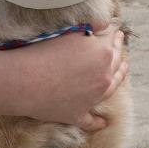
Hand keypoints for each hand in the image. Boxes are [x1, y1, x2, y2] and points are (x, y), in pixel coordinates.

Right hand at [0, 22, 127, 127]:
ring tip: (122, 73)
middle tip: (119, 45)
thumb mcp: (70, 31)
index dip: (112, 34)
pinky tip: (103, 122)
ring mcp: (93, 99)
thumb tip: (106, 25)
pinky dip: (98, 122)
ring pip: (111, 89)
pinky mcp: (78, 115)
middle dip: (118, 52)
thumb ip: (91, 27)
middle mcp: (104, 78)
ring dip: (118, 80)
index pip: (112, 40)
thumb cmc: (43, 51)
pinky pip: (92, 121)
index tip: (112, 30)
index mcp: (104, 54)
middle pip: (116, 63)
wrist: (25, 81)